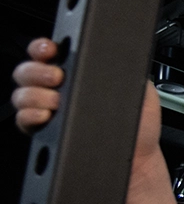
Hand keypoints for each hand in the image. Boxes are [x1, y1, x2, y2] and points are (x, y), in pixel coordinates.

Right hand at [11, 37, 163, 168]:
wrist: (140, 156)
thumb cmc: (140, 123)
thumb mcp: (140, 87)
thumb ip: (126, 67)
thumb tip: (118, 52)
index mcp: (77, 72)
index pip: (48, 52)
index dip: (43, 47)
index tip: (51, 49)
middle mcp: (57, 89)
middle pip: (28, 71)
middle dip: (38, 70)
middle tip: (58, 77)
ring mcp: (47, 110)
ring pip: (23, 94)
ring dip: (35, 94)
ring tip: (57, 101)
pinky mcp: (44, 132)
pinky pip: (24, 120)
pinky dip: (30, 116)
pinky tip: (47, 115)